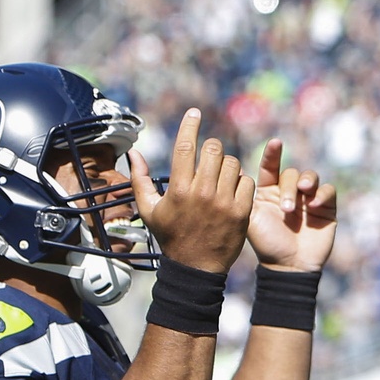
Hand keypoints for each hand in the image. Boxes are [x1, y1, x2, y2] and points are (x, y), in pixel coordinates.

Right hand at [131, 109, 253, 273]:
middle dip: (212, 149)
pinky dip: (241, 183)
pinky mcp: (242, 211)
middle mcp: (202, 193)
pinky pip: (247, 181)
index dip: (190, 125)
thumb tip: (132, 153)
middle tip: (209, 158)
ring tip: (220, 178)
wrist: (196, 267)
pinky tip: (232, 192)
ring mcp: (224, 202)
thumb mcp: (149, 210)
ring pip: (232, 163)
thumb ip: (140, 180)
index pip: (185, 146)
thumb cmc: (170, 236)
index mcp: (178, 190)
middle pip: (214, 149)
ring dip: (227, 166)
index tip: (194, 112)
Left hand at [245, 141, 337, 272]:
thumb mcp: (251, 218)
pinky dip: (322, 193)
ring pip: (310, 177)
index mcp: (269, 191)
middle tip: (287, 208)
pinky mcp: (325, 208)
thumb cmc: (266, 244)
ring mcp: (308, 199)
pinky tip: (314, 205)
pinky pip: (328, 190)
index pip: (271, 166)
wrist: (288, 267)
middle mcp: (289, 191)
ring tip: (303, 195)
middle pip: (291, 174)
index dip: (273, 153)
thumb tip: (235, 169)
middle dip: (290, 186)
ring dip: (307, 182)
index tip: (275, 143)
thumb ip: (244, 195)